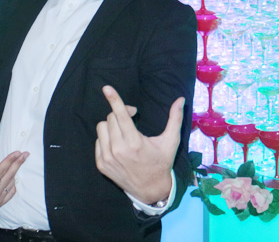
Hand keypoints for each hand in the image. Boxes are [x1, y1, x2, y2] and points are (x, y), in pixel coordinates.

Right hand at [0, 135, 28, 206]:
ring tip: (18, 162)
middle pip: (8, 177)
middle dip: (17, 164)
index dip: (9, 160)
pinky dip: (13, 182)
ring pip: (11, 184)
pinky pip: (11, 191)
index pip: (0, 171)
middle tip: (25, 154)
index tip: (18, 152)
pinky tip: (13, 174)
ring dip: (15, 172)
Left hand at [95, 85, 183, 204]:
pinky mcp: (101, 165)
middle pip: (111, 118)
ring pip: (102, 128)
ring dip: (111, 125)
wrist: (150, 189)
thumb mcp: (171, 141)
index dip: (114, 99)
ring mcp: (108, 158)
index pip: (121, 115)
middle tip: (132, 117)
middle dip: (120, 114)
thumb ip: (175, 118)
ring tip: (123, 131)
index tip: (106, 88)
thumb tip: (180, 99)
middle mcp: (118, 150)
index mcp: (135, 143)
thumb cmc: (161, 162)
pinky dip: (106, 138)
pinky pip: (98, 141)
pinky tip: (118, 144)